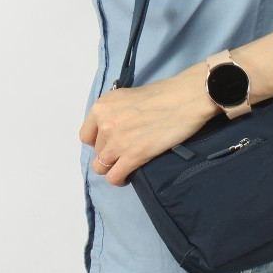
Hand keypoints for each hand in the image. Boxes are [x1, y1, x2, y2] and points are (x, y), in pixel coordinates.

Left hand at [79, 61, 218, 186]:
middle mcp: (104, 124)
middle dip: (110, 154)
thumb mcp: (130, 95)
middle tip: (127, 152)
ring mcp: (117, 141)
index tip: (112, 142)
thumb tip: (120, 123)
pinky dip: (120, 179)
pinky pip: (114, 177)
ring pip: (101, 167)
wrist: (186, 98)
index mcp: (102, 106)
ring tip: (126, 167)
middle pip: (97, 152)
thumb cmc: (165, 92)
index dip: (99, 142)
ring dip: (113, 168)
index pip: (86, 136)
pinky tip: (128, 177)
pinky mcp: (133, 156)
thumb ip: (118, 111)